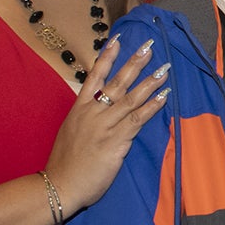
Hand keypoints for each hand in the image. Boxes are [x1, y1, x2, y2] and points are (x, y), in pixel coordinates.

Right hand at [43, 35, 169, 214]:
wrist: (60, 185)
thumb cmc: (65, 163)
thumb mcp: (70, 132)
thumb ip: (86, 119)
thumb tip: (99, 111)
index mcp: (79, 108)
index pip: (94, 76)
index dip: (106, 57)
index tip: (117, 39)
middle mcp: (92, 112)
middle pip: (117, 82)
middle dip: (134, 62)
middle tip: (149, 45)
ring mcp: (104, 125)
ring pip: (131, 98)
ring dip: (150, 82)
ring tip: (165, 68)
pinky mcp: (116, 141)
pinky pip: (137, 119)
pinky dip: (152, 106)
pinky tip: (164, 96)